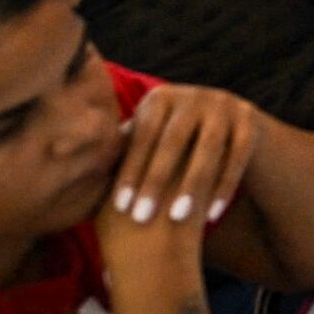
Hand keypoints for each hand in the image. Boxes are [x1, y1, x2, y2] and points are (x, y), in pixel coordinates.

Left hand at [97, 82, 259, 269]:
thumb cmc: (169, 143)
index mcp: (161, 98)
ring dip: (193, 185)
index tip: (120, 208)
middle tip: (143, 217)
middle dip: (157, 181)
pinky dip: (225, 187)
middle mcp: (194, 95)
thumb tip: (63, 158)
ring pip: (208, 149)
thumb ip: (120, 150)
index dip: (131, 171)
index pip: (142, 137)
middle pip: (173, 142)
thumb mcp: (147, 138)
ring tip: (179, 218)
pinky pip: (239, 157)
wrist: (226, 123)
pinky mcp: (250, 120)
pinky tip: (213, 215)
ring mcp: (225, 105)